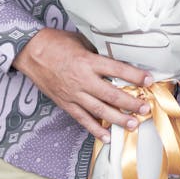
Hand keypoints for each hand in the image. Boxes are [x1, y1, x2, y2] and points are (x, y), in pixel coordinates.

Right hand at [13, 28, 152, 141]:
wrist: (30, 52)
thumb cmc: (56, 42)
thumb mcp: (80, 41)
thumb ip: (96, 52)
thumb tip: (113, 59)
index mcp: (88, 61)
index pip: (117, 70)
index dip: (135, 76)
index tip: (149, 80)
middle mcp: (82, 80)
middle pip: (111, 94)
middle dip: (131, 103)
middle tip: (145, 108)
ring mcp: (73, 94)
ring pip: (99, 110)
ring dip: (118, 119)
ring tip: (133, 125)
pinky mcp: (65, 103)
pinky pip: (82, 119)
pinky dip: (95, 129)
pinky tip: (107, 136)